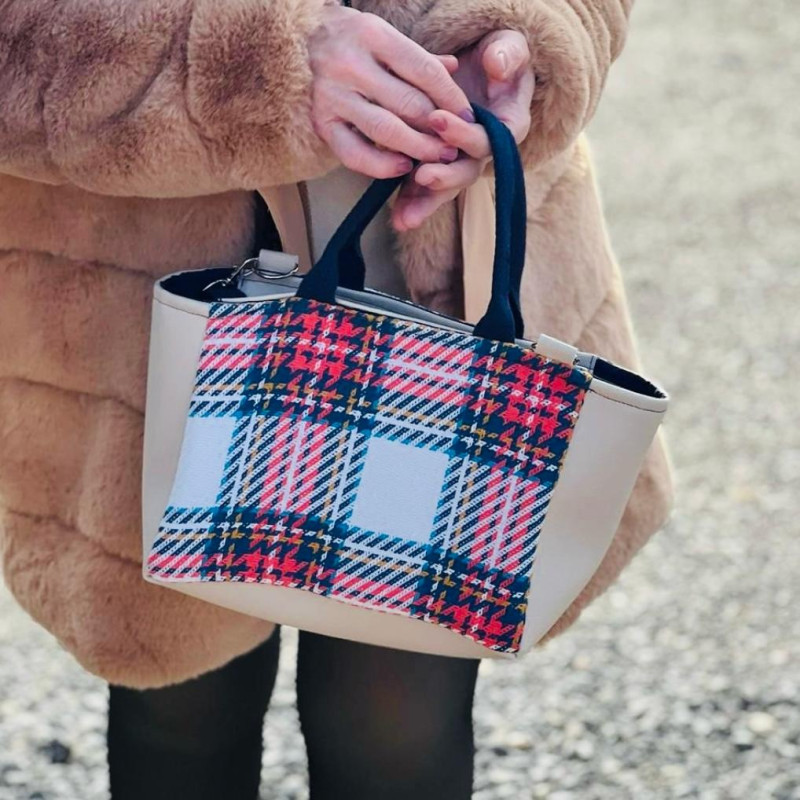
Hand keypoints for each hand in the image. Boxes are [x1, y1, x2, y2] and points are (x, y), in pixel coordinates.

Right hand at [309, 5, 474, 178]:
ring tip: (437, 158)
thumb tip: (455, 69)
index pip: (424, 71)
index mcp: (372, 34)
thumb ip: (418, 58)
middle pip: (409, 104)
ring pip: (386, 130)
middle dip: (438, 129)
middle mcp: (349, 63)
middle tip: (456, 146)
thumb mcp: (384, 37)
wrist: (297, 41)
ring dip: (418, 149)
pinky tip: (402, 168)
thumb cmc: (351, 41)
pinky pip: (354, 153)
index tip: (468, 118)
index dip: (451, 99)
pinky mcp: (321, 122)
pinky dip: (381, 165)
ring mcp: (332, 94)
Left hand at [391, 30, 534, 230]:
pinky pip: (426, 188)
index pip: (488, 137)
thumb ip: (507, 54)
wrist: (483, 70)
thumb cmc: (499, 56)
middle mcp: (487, 151)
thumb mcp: (508, 48)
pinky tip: (397, 219)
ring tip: (405, 218)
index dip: (464, 134)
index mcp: (509, 126)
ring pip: (446, 187)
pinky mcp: (440, 164)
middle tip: (422, 175)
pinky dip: (411, 202)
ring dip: (425, 203)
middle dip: (445, 176)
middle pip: (468, 171)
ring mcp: (462, 161)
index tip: (437, 120)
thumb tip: (498, 66)